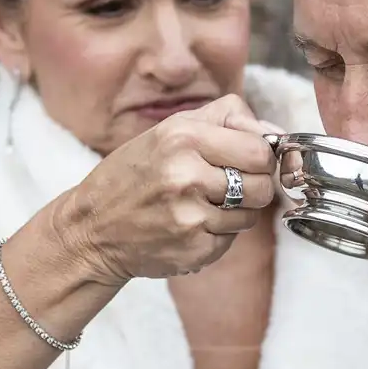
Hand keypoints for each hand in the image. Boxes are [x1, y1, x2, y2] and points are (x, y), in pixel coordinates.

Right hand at [54, 94, 279, 285]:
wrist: (91, 229)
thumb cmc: (134, 175)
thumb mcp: (169, 130)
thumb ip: (225, 119)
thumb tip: (276, 134)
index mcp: (182, 137)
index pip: (259, 150)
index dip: (260, 157)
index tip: (247, 161)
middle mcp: (185, 175)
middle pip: (263, 184)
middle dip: (254, 186)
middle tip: (226, 186)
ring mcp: (189, 216)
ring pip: (251, 216)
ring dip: (234, 213)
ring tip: (200, 205)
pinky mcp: (193, 249)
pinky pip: (231, 240)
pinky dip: (217, 235)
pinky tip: (188, 226)